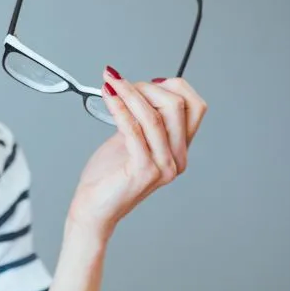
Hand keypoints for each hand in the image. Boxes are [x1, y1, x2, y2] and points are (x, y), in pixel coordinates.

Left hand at [66, 70, 206, 239]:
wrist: (94, 209)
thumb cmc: (109, 177)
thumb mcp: (132, 140)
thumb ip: (144, 119)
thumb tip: (146, 86)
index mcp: (179, 150)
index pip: (195, 107)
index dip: (174, 86)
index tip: (146, 81)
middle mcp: (177, 159)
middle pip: (177, 106)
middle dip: (147, 87)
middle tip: (121, 83)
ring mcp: (163, 166)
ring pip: (154, 115)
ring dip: (129, 93)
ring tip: (110, 83)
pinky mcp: (144, 171)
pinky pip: (134, 129)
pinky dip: (120, 108)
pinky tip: (108, 97)